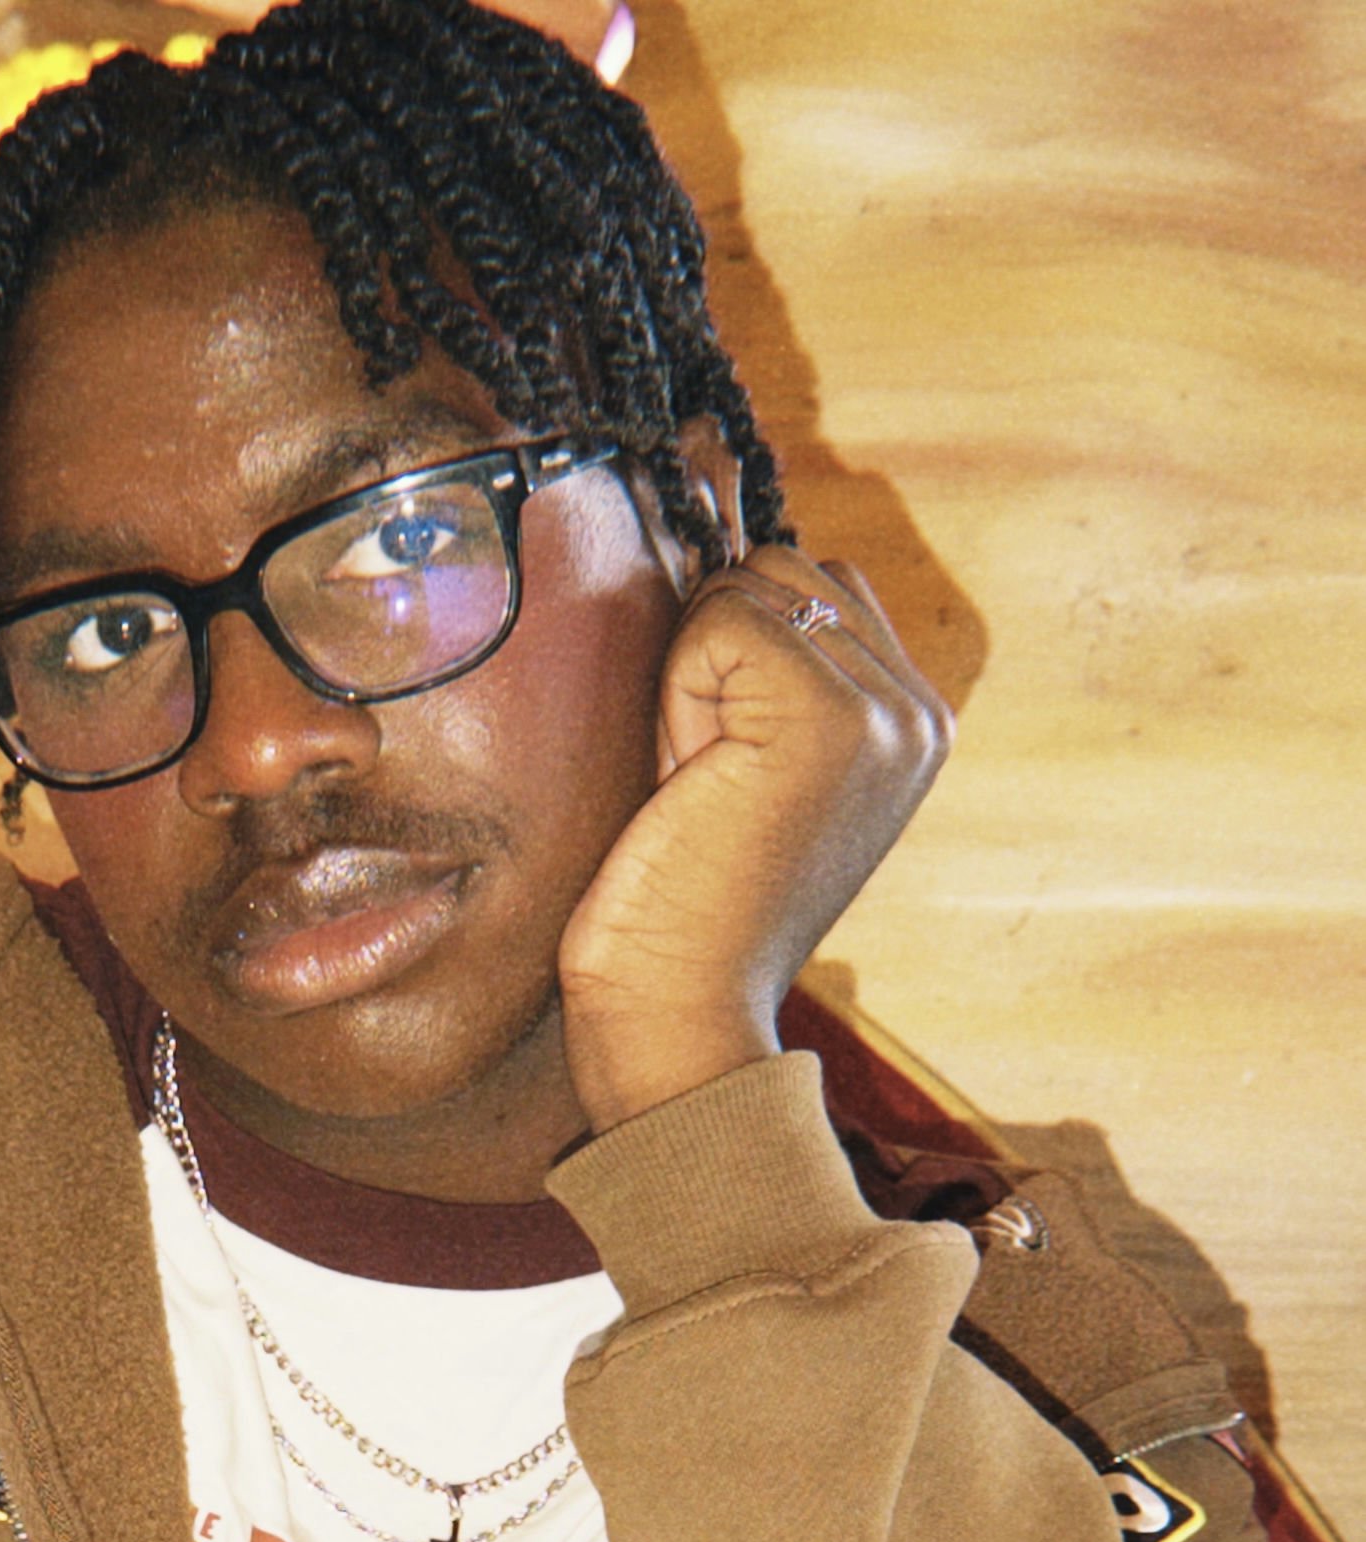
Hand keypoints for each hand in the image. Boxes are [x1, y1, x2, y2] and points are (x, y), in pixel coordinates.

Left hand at [557, 546, 951, 1130]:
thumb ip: (755, 643)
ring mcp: (887, 711)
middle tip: (705, 780)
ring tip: (701, 784)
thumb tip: (711, 480)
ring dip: (693, 677)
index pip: (808, 585)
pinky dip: (680, 695)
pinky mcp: (829, 716)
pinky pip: (719, 621)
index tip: (718, 771)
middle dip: (713, 657)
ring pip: (748, 587)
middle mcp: (920, 711)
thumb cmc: (676, 897)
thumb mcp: (732, 752)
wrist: (675, 1008)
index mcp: (911, 721)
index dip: (729, 657)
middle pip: (782, 570)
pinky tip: (692, 782)